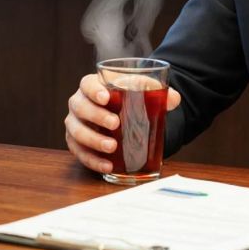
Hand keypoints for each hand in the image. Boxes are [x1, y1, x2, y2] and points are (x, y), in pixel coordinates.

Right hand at [64, 72, 180, 174]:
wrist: (123, 116)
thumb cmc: (128, 100)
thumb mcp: (142, 92)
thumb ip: (158, 93)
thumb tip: (173, 99)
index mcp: (92, 87)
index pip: (87, 84)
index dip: (93, 90)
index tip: (106, 97)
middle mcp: (79, 104)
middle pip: (79, 107)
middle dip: (96, 116)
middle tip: (116, 123)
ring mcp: (76, 124)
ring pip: (75, 131)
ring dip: (92, 140)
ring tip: (111, 146)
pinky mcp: (77, 144)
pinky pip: (80, 153)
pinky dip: (92, 160)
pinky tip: (108, 165)